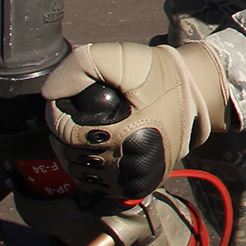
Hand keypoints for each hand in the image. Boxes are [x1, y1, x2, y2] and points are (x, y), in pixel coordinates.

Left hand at [40, 42, 228, 200]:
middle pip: (70, 155)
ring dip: (75, 153)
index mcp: (125, 136)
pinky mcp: (140, 186)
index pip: (64, 133)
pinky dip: (90, 171)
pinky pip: (98, 187)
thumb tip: (50, 93)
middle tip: (75, 116)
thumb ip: (80, 65)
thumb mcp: (121, 58)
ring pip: (81, 174)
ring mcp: (135, 179)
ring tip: (86, 132)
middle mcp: (130, 165)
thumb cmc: (159, 74)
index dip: (57, 114)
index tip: (66, 102)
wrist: (195, 93)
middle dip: (64, 134)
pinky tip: (98, 151)